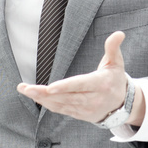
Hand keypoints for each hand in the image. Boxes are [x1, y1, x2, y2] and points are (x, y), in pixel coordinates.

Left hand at [17, 31, 145, 125]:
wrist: (121, 105)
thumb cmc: (115, 79)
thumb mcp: (116, 63)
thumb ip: (113, 48)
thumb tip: (118, 33)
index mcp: (100, 84)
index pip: (81, 85)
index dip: (65, 86)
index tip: (50, 87)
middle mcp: (92, 99)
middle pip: (65, 96)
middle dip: (44, 93)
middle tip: (26, 88)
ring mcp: (84, 109)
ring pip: (60, 104)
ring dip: (41, 98)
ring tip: (25, 90)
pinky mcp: (78, 114)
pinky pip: (60, 109)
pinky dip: (47, 103)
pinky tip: (35, 96)